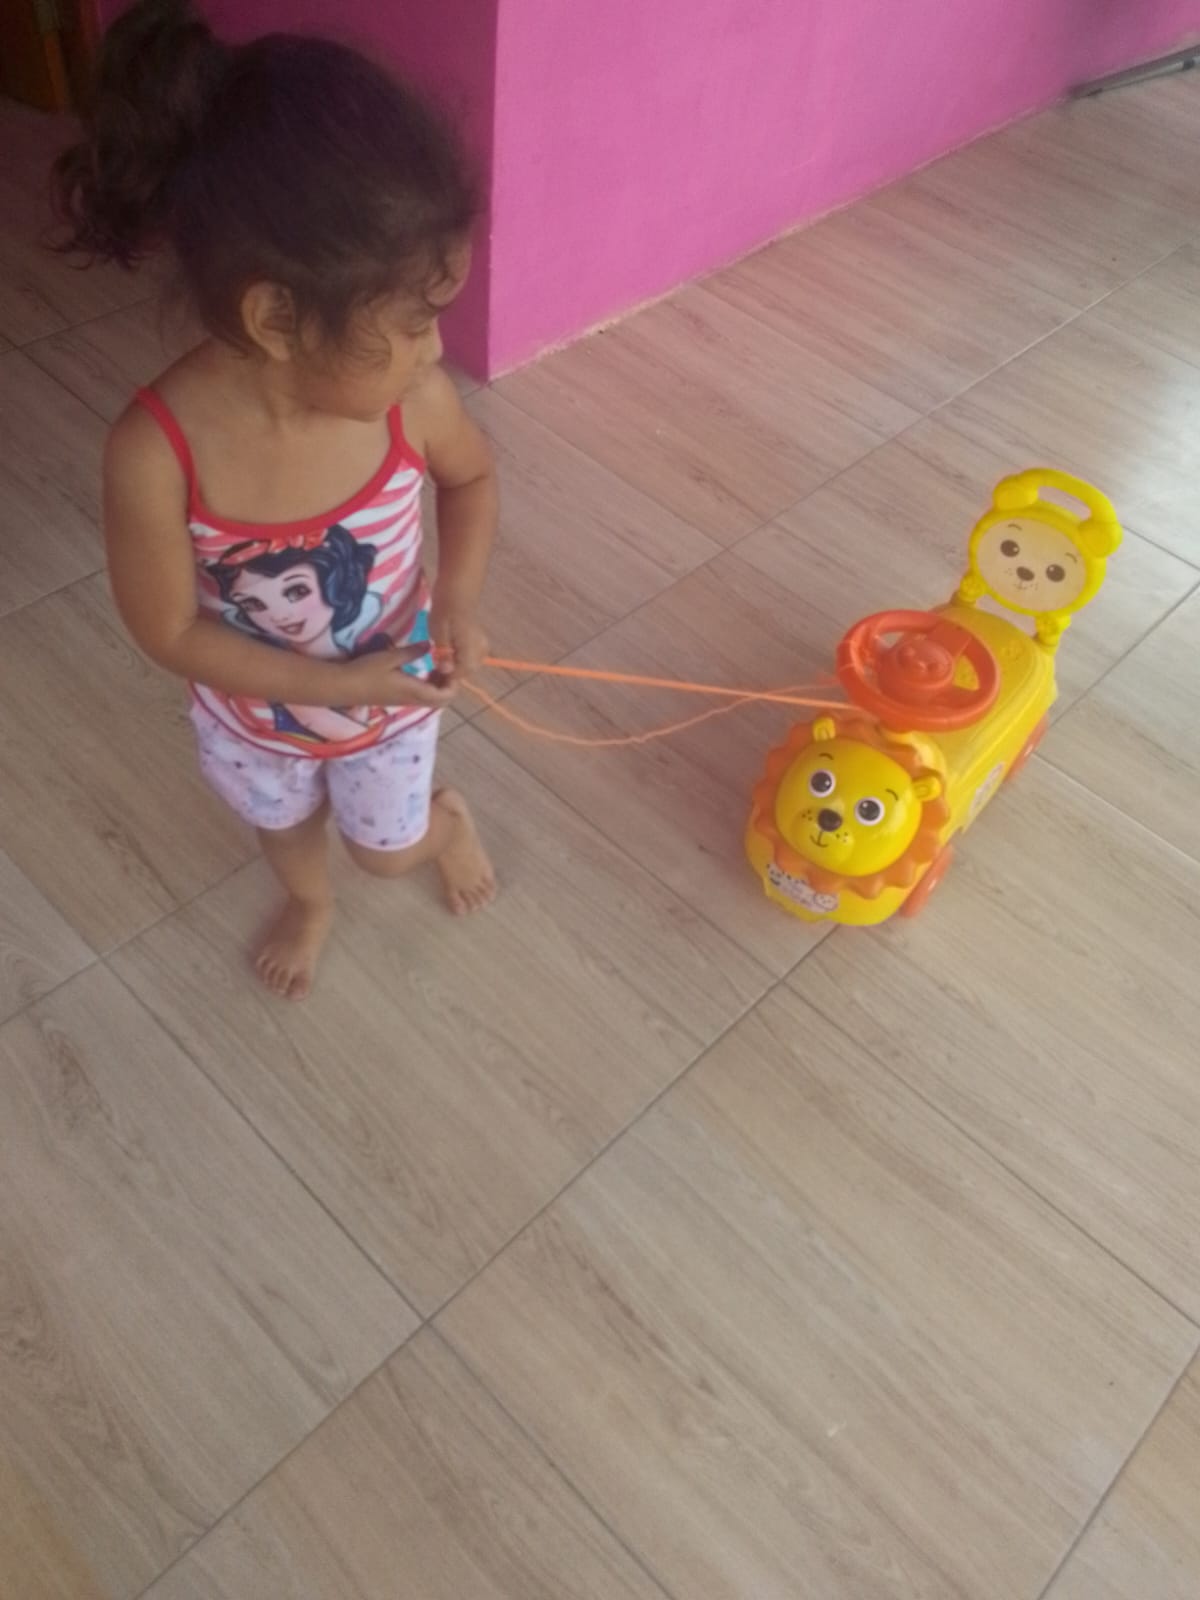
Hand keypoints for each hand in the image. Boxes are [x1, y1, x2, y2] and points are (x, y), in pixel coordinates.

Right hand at [340, 644, 457, 709]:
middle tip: (447, 666)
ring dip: (438, 686)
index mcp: (414, 691)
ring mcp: (404, 701)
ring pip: (431, 700)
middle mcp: (412, 700)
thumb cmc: (366, 671)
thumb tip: (429, 645)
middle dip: (449, 686)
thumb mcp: (390, 657)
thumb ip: (411, 652)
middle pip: (441, 701)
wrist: (343, 687)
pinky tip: (423, 672)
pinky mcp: (397, 699)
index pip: (445, 696)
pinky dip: (428, 687)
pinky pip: (421, 697)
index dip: (454, 684)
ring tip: (437, 666)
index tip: (451, 666)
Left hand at [429, 605, 488, 680]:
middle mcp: (481, 648)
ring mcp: (483, 645)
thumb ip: (444, 654)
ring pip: (471, 664)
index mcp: (472, 647)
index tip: (435, 669)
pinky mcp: (481, 642)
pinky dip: (462, 657)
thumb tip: (447, 671)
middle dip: (453, 669)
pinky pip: (473, 657)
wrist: (457, 593)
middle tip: (438, 659)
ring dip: (457, 663)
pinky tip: (452, 649)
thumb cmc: (445, 610)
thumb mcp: (439, 632)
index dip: (448, 675)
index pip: (462, 672)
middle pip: (468, 670)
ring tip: (444, 653)